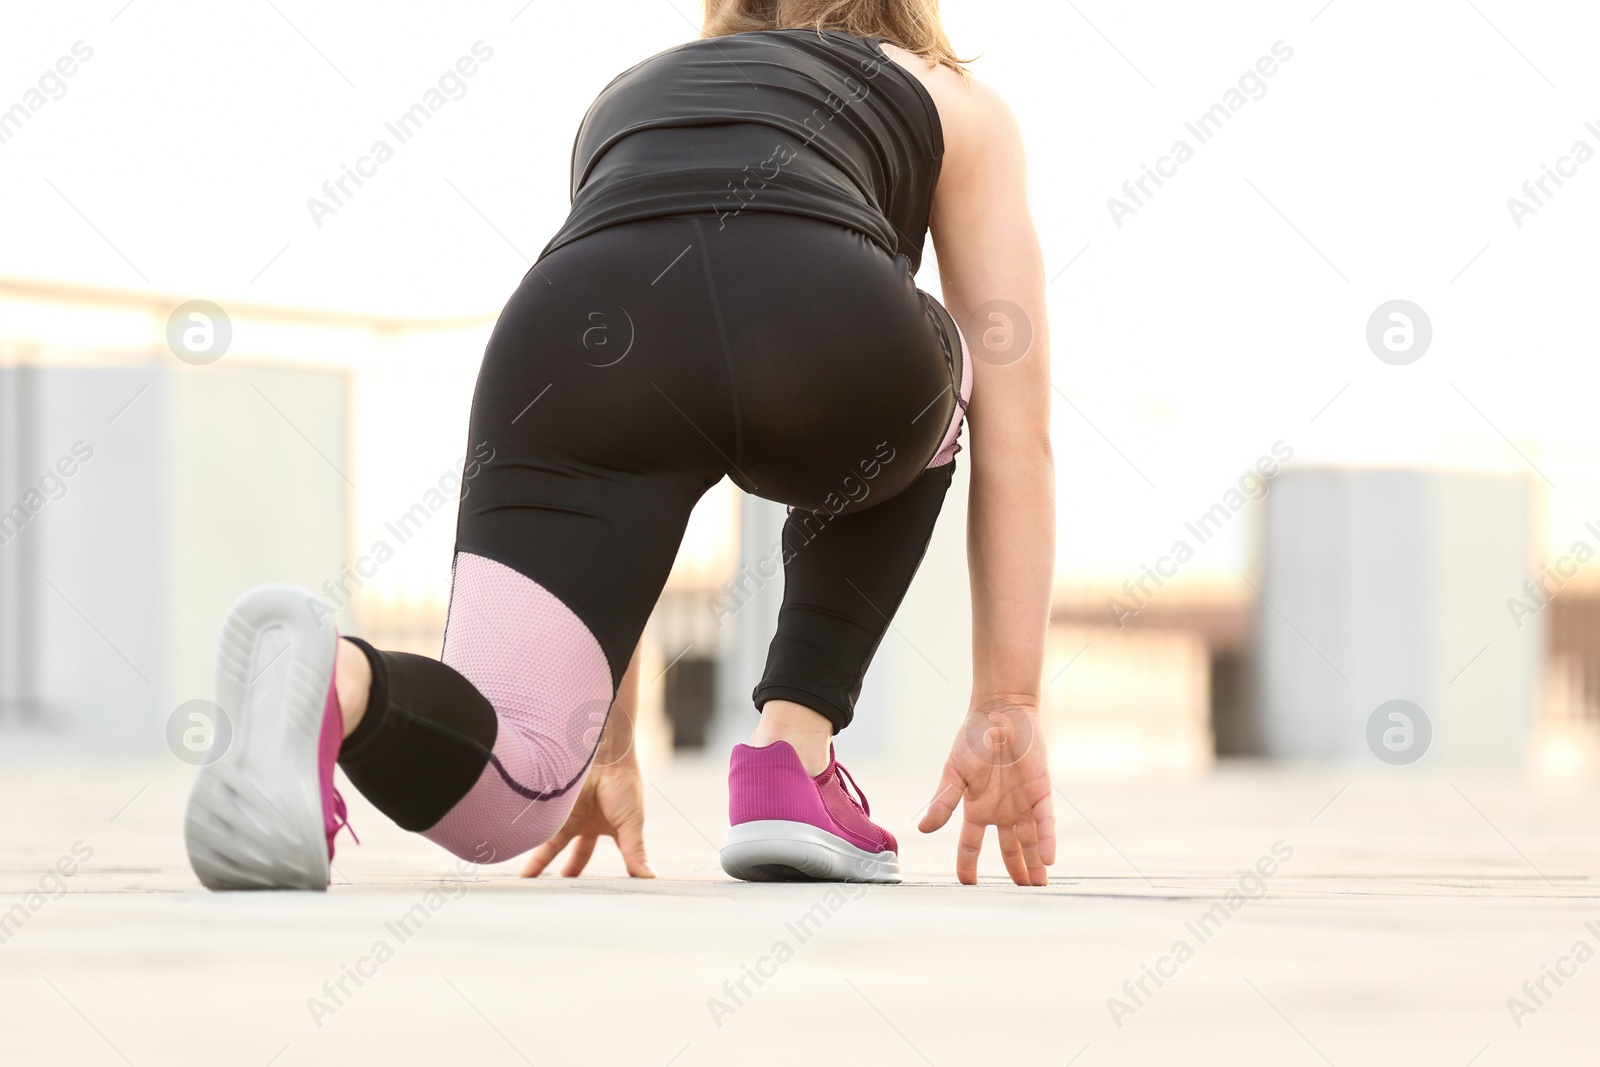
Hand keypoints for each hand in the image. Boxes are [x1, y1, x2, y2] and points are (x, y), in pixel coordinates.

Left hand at [520, 746, 654, 878]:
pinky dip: (529, 842)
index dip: (603, 868)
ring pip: (551, 843)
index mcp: (609, 825)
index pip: (606, 851)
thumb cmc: (623, 783)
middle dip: (567, 868)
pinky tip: (521, 857)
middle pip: (575, 850)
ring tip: (527, 879)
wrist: (603, 754)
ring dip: (539, 861)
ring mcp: (568, 814)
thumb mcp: (631, 822)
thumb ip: (635, 851)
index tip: (600, 891)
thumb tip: (651, 877)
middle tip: (557, 886)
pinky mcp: (552, 809)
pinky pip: (538, 830)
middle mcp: (587, 820)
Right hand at [918, 700, 1054, 885]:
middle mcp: (1001, 811)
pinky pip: (1045, 822)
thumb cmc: (973, 737)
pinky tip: (1047, 860)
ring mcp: (1022, 803)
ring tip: (1038, 886)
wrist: (1001, 711)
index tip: (967, 885)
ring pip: (1029, 841)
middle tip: (1020, 895)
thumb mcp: (953, 772)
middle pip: (1009, 849)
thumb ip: (942, 802)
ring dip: (1034, 864)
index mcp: (976, 808)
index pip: (971, 845)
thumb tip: (923, 830)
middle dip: (1014, 872)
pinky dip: (1046, 841)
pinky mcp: (1040, 792)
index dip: (968, 865)